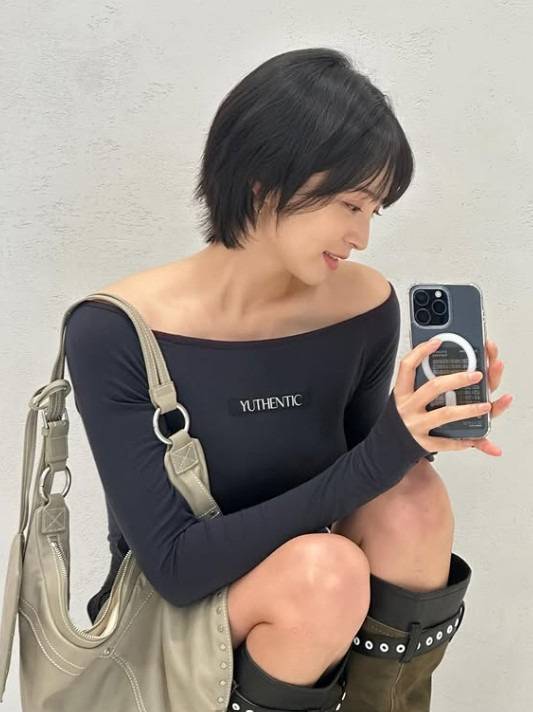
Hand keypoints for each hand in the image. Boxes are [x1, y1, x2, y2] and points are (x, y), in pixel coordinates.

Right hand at [393, 338, 511, 456]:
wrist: (385, 449)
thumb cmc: (399, 420)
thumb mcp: (402, 399)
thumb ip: (416, 383)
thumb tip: (434, 355)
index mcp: (401, 393)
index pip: (407, 367)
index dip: (421, 352)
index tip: (437, 341)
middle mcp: (406, 408)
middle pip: (433, 387)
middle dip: (458, 379)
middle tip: (477, 374)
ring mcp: (415, 426)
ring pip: (445, 414)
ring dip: (468, 409)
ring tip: (486, 405)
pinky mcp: (422, 444)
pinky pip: (445, 442)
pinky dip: (461, 441)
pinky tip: (473, 438)